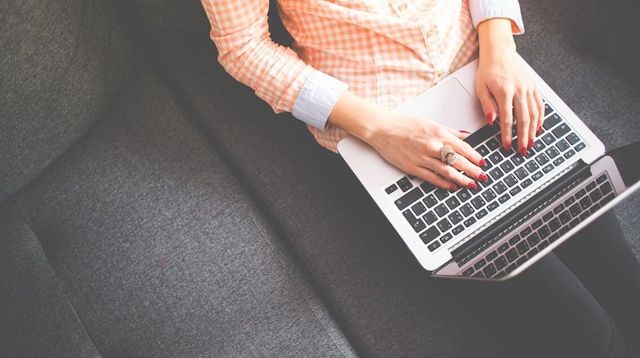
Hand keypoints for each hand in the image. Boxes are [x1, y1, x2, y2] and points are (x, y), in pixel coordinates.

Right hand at [365, 110, 487, 189]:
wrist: (382, 129)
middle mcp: (432, 146)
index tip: (483, 163)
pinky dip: (444, 183)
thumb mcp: (429, 122)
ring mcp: (423, 158)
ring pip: (448, 171)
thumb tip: (464, 136)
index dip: (475, 157)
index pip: (463, 147)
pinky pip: (432, 177)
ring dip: (462, 179)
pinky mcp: (413, 167)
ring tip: (471, 184)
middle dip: (473, 170)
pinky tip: (452, 186)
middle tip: (483, 177)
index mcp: (438, 133)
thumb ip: (449, 131)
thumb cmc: (403, 124)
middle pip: (458, 161)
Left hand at [476, 19, 544, 154]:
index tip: (507, 146)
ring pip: (534, 113)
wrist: (499, 53)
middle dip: (523, 137)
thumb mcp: (481, 88)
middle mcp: (519, 89)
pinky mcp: (534, 86)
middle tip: (523, 150)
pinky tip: (538, 128)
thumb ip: (487, 105)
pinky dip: (540, 118)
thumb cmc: (488, 70)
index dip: (507, 135)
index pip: (507, 119)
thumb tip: (492, 122)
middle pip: (524, 119)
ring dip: (533, 131)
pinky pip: (540, 104)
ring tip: (531, 143)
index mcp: (505, 91)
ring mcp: (529, 87)